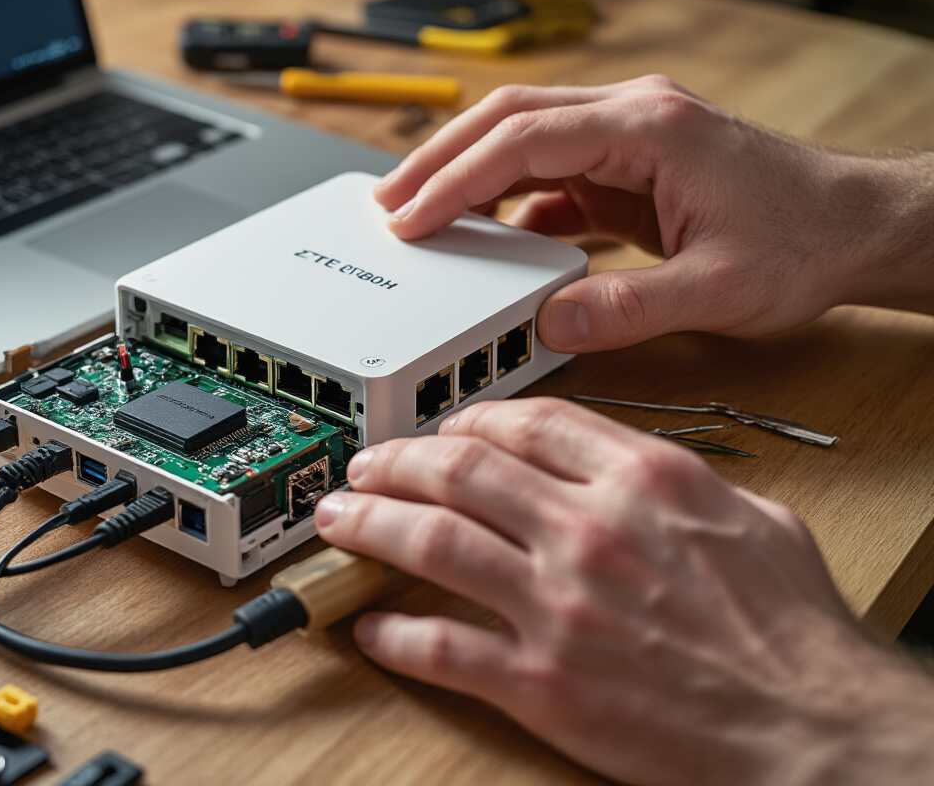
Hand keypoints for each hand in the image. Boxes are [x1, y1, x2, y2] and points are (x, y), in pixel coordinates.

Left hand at [316, 397, 933, 785]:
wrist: (810, 730)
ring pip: (431, 540)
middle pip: (461, 469)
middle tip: (366, 465)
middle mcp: (588, 530)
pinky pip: (440, 647)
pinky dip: (393, 634)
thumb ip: (684, 483)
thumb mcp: (757, 521)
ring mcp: (556, 605)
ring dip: (370, 524)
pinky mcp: (539, 680)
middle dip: (398, 460)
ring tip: (338, 519)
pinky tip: (369, 626)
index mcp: (643, 481)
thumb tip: (636, 469)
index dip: (470, 419)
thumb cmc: (794, 636)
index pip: (528, 424)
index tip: (445, 428)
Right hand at [374, 75, 933, 352]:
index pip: (522, 141)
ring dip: (467, 175)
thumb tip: (551, 322)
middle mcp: (631, 118)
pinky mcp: (630, 169)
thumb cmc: (804, 242)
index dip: (454, 181)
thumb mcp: (719, 290)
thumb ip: (630, 308)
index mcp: (646, 129)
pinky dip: (510, 200)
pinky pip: (551, 174)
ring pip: (523, 140)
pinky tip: (490, 239)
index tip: (408, 220)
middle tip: (386, 204)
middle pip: (507, 119)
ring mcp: (629, 140)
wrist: (857, 228)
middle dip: (439, 159)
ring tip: (419, 216)